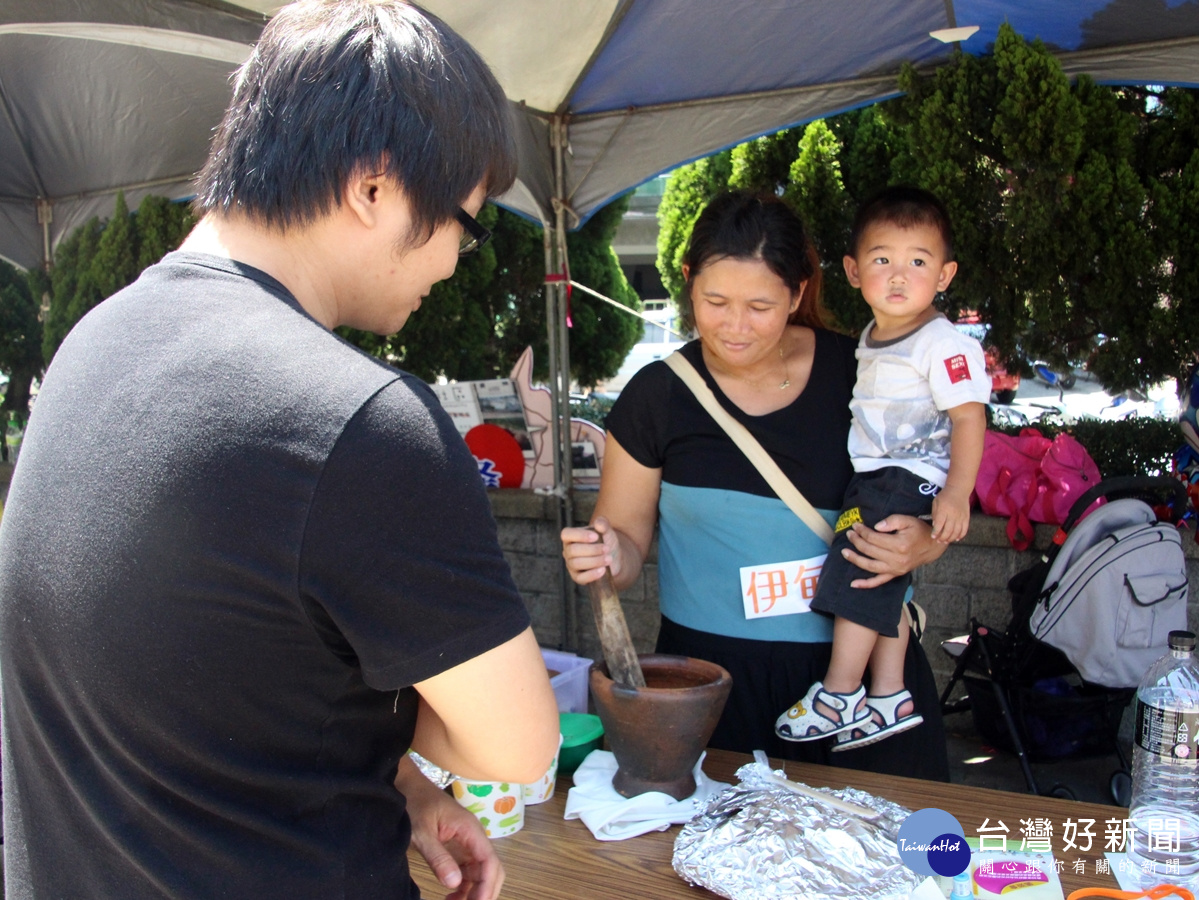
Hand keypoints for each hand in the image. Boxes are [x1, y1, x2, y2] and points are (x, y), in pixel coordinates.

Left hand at [396, 756, 503, 899]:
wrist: (406, 785)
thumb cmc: (414, 802)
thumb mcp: (421, 832)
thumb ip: (438, 857)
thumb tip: (454, 883)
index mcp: (470, 829)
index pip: (489, 861)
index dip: (487, 885)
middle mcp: (473, 836)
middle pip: (492, 868)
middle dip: (485, 891)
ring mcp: (467, 842)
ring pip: (481, 872)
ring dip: (474, 891)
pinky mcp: (458, 846)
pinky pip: (468, 870)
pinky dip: (464, 886)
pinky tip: (452, 896)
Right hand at [560, 516, 621, 584]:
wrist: (614, 557)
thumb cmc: (606, 541)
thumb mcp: (607, 531)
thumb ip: (603, 524)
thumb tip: (598, 523)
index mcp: (571, 537)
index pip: (566, 534)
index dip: (580, 535)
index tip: (596, 536)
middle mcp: (568, 551)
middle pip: (572, 550)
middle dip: (592, 550)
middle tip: (607, 548)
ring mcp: (571, 565)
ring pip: (576, 563)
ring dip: (594, 561)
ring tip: (609, 559)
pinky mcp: (578, 577)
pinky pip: (581, 578)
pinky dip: (592, 574)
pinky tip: (603, 570)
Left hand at [843, 513, 947, 588]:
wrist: (932, 547)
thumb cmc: (918, 531)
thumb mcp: (908, 520)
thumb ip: (891, 521)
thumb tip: (875, 527)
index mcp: (899, 545)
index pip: (873, 538)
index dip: (862, 531)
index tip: (855, 526)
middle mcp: (896, 559)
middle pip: (869, 550)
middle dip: (856, 541)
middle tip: (849, 534)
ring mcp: (895, 569)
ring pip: (870, 566)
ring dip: (855, 559)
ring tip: (844, 552)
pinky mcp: (895, 575)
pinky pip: (878, 582)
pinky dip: (865, 584)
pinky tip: (853, 584)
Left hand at [930, 489, 970, 543]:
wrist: (959, 490)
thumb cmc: (944, 496)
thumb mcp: (936, 502)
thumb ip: (935, 514)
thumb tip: (935, 526)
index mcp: (944, 510)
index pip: (939, 524)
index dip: (936, 532)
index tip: (933, 536)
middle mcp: (953, 514)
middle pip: (948, 530)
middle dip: (943, 538)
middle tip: (939, 541)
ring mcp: (961, 517)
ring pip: (957, 532)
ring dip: (951, 538)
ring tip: (946, 541)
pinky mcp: (967, 518)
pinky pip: (965, 529)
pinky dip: (961, 535)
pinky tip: (956, 538)